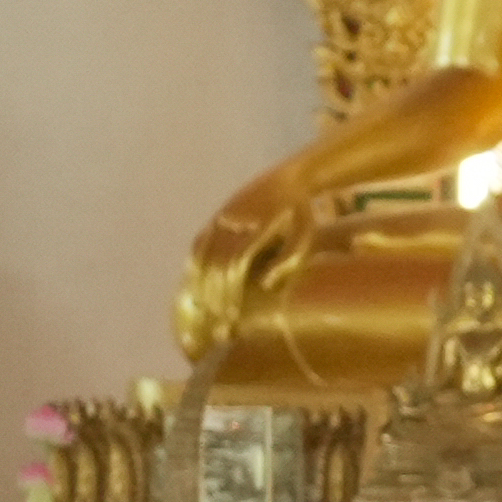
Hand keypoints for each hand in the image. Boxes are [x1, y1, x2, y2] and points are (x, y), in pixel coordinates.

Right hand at [174, 167, 323, 354]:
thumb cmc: (302, 214)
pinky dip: (196, 264)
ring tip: (204, 310)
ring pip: (203, 253)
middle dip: (214, 294)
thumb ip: (287, 261)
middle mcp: (235, 220)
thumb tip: (266, 286)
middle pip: (216, 262)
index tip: (231, 316)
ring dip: (201, 283)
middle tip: (216, 321)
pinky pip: (201, 241)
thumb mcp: (304, 236)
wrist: (292, 179)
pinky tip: (196, 283)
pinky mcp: (218, 214)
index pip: (235, 265)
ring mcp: (223, 216)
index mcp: (258, 226)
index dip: (230, 292)